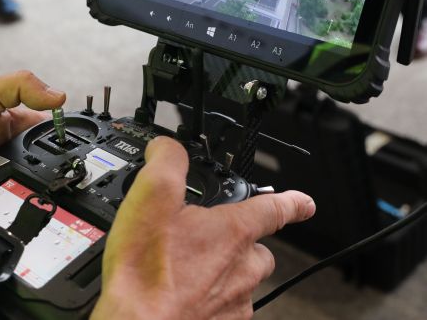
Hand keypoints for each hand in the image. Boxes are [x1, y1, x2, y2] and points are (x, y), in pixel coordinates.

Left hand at [0, 71, 64, 192]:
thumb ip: (19, 84)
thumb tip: (58, 95)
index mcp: (16, 110)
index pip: (51, 112)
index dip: (62, 119)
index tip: (68, 129)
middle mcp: (19, 136)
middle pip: (53, 142)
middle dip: (56, 149)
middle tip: (49, 152)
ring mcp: (17, 161)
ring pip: (47, 165)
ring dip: (47, 168)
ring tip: (35, 168)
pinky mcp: (13, 183)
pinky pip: (35, 183)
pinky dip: (36, 183)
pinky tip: (31, 182)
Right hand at [92, 137, 315, 319]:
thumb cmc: (146, 271)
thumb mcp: (152, 195)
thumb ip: (167, 160)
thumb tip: (167, 147)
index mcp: (232, 232)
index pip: (274, 209)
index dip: (291, 202)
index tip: (304, 203)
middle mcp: (241, 270)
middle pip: (259, 250)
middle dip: (245, 241)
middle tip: (215, 237)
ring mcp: (232, 305)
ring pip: (243, 282)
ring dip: (226, 272)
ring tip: (191, 266)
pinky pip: (225, 310)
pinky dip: (210, 300)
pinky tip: (181, 292)